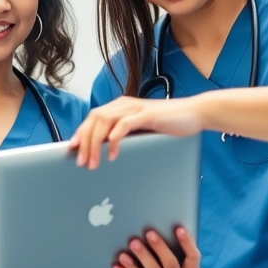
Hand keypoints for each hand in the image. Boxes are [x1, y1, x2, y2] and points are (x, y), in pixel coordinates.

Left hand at [68, 95, 207, 168]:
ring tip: (92, 163)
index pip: (93, 117)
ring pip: (104, 122)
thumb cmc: (169, 124)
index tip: (71, 150)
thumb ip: (126, 135)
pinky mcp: (146, 114)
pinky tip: (112, 155)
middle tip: (80, 163)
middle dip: (84, 142)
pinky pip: (123, 125)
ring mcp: (135, 108)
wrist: (195, 113)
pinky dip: (114, 140)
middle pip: (94, 119)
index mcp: (121, 107)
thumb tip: (106, 152)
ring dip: (95, 144)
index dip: (81, 133)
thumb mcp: (142, 131)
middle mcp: (124, 104)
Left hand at [113, 227, 201, 267]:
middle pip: (171, 265)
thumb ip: (176, 251)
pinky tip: (117, 262)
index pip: (193, 258)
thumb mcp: (179, 267)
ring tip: (133, 243)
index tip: (179, 228)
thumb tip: (164, 224)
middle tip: (149, 232)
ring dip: (143, 257)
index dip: (187, 243)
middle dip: (160, 247)